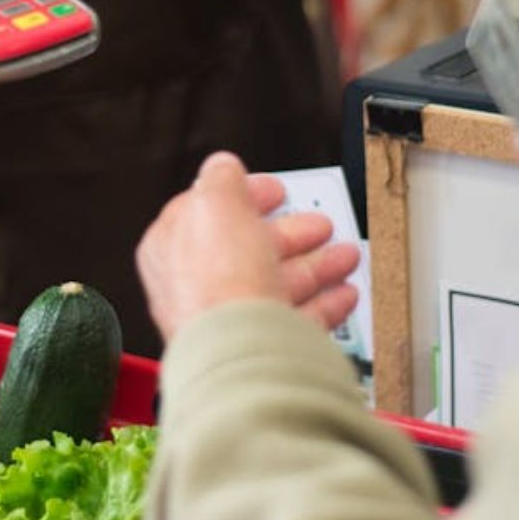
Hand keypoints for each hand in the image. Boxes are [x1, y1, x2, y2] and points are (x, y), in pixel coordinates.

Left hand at [137, 152, 361, 342]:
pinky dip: (325, 305)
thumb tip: (223, 167)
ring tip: (345, 255)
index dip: (245, 196)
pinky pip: (298, 321)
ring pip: (279, 284)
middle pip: (250, 251)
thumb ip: (221, 178)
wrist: (242, 352)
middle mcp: (198, 287)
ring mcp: (232, 319)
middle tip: (318, 224)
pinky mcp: (263, 347)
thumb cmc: (217, 282)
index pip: (209, 212)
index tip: (275, 191)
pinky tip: (343, 294)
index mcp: (173, 248)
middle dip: (290, 234)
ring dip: (317, 266)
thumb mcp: (216, 203)